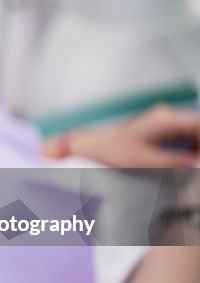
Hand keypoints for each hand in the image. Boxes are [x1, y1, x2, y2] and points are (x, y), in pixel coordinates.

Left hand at [48, 105, 199, 167]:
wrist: (94, 147)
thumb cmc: (112, 150)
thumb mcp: (145, 160)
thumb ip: (174, 162)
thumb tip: (196, 165)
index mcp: (164, 119)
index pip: (198, 124)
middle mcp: (167, 117)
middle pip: (197, 128)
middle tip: (197, 165)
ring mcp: (166, 123)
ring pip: (194, 134)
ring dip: (197, 149)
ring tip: (193, 166)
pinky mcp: (163, 131)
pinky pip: (186, 139)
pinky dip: (191, 150)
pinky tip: (189, 164)